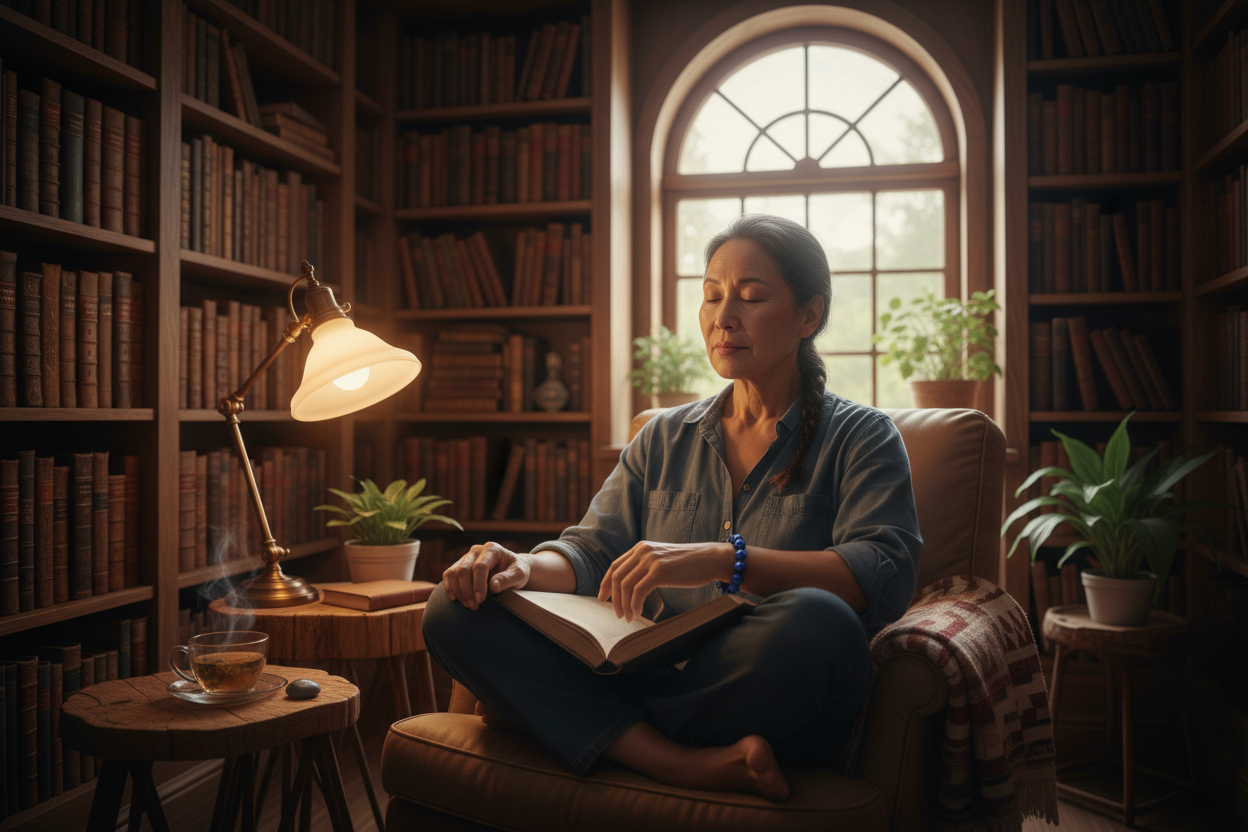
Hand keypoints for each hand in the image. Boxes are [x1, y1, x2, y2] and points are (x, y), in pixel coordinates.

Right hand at [443, 542, 530, 609]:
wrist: (511, 568)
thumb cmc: (516, 571)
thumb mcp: (519, 575)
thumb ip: (508, 579)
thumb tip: (493, 586)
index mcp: (492, 549)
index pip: (480, 566)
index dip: (478, 584)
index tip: (480, 600)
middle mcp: (476, 550)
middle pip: (463, 569)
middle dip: (467, 591)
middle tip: (474, 606)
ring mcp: (466, 557)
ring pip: (454, 572)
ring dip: (458, 591)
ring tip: (469, 605)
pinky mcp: (459, 565)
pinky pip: (448, 574)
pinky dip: (449, 587)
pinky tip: (455, 599)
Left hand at [597, 541, 733, 622]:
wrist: (710, 559)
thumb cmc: (689, 564)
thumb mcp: (662, 560)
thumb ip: (646, 567)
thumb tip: (630, 587)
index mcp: (641, 548)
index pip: (615, 566)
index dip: (605, 583)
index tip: (602, 598)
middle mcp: (643, 551)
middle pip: (617, 577)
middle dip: (613, 598)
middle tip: (617, 614)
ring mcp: (650, 560)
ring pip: (625, 585)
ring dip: (624, 605)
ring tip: (628, 617)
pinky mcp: (659, 571)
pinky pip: (638, 591)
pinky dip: (635, 604)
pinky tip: (638, 613)